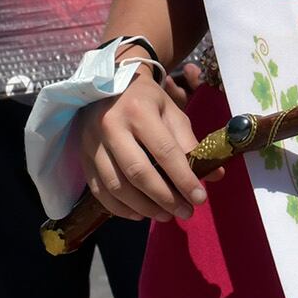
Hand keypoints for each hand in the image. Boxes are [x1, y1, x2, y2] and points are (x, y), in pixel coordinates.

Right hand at [78, 68, 218, 222]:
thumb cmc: (146, 100)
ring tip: (166, 215)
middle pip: (138, 172)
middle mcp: (111, 126)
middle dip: (165, 198)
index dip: (183, 178)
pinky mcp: (82, 156)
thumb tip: (214, 175)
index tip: (199, 198)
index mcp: (138, 110)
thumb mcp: (171, 113)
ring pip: (117, 186)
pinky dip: (120, 208)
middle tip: (185, 213)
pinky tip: (139, 214)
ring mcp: (92, 142)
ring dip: (144, 207)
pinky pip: (99, 191)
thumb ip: (190, 144)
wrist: (109, 81)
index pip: (164, 151)